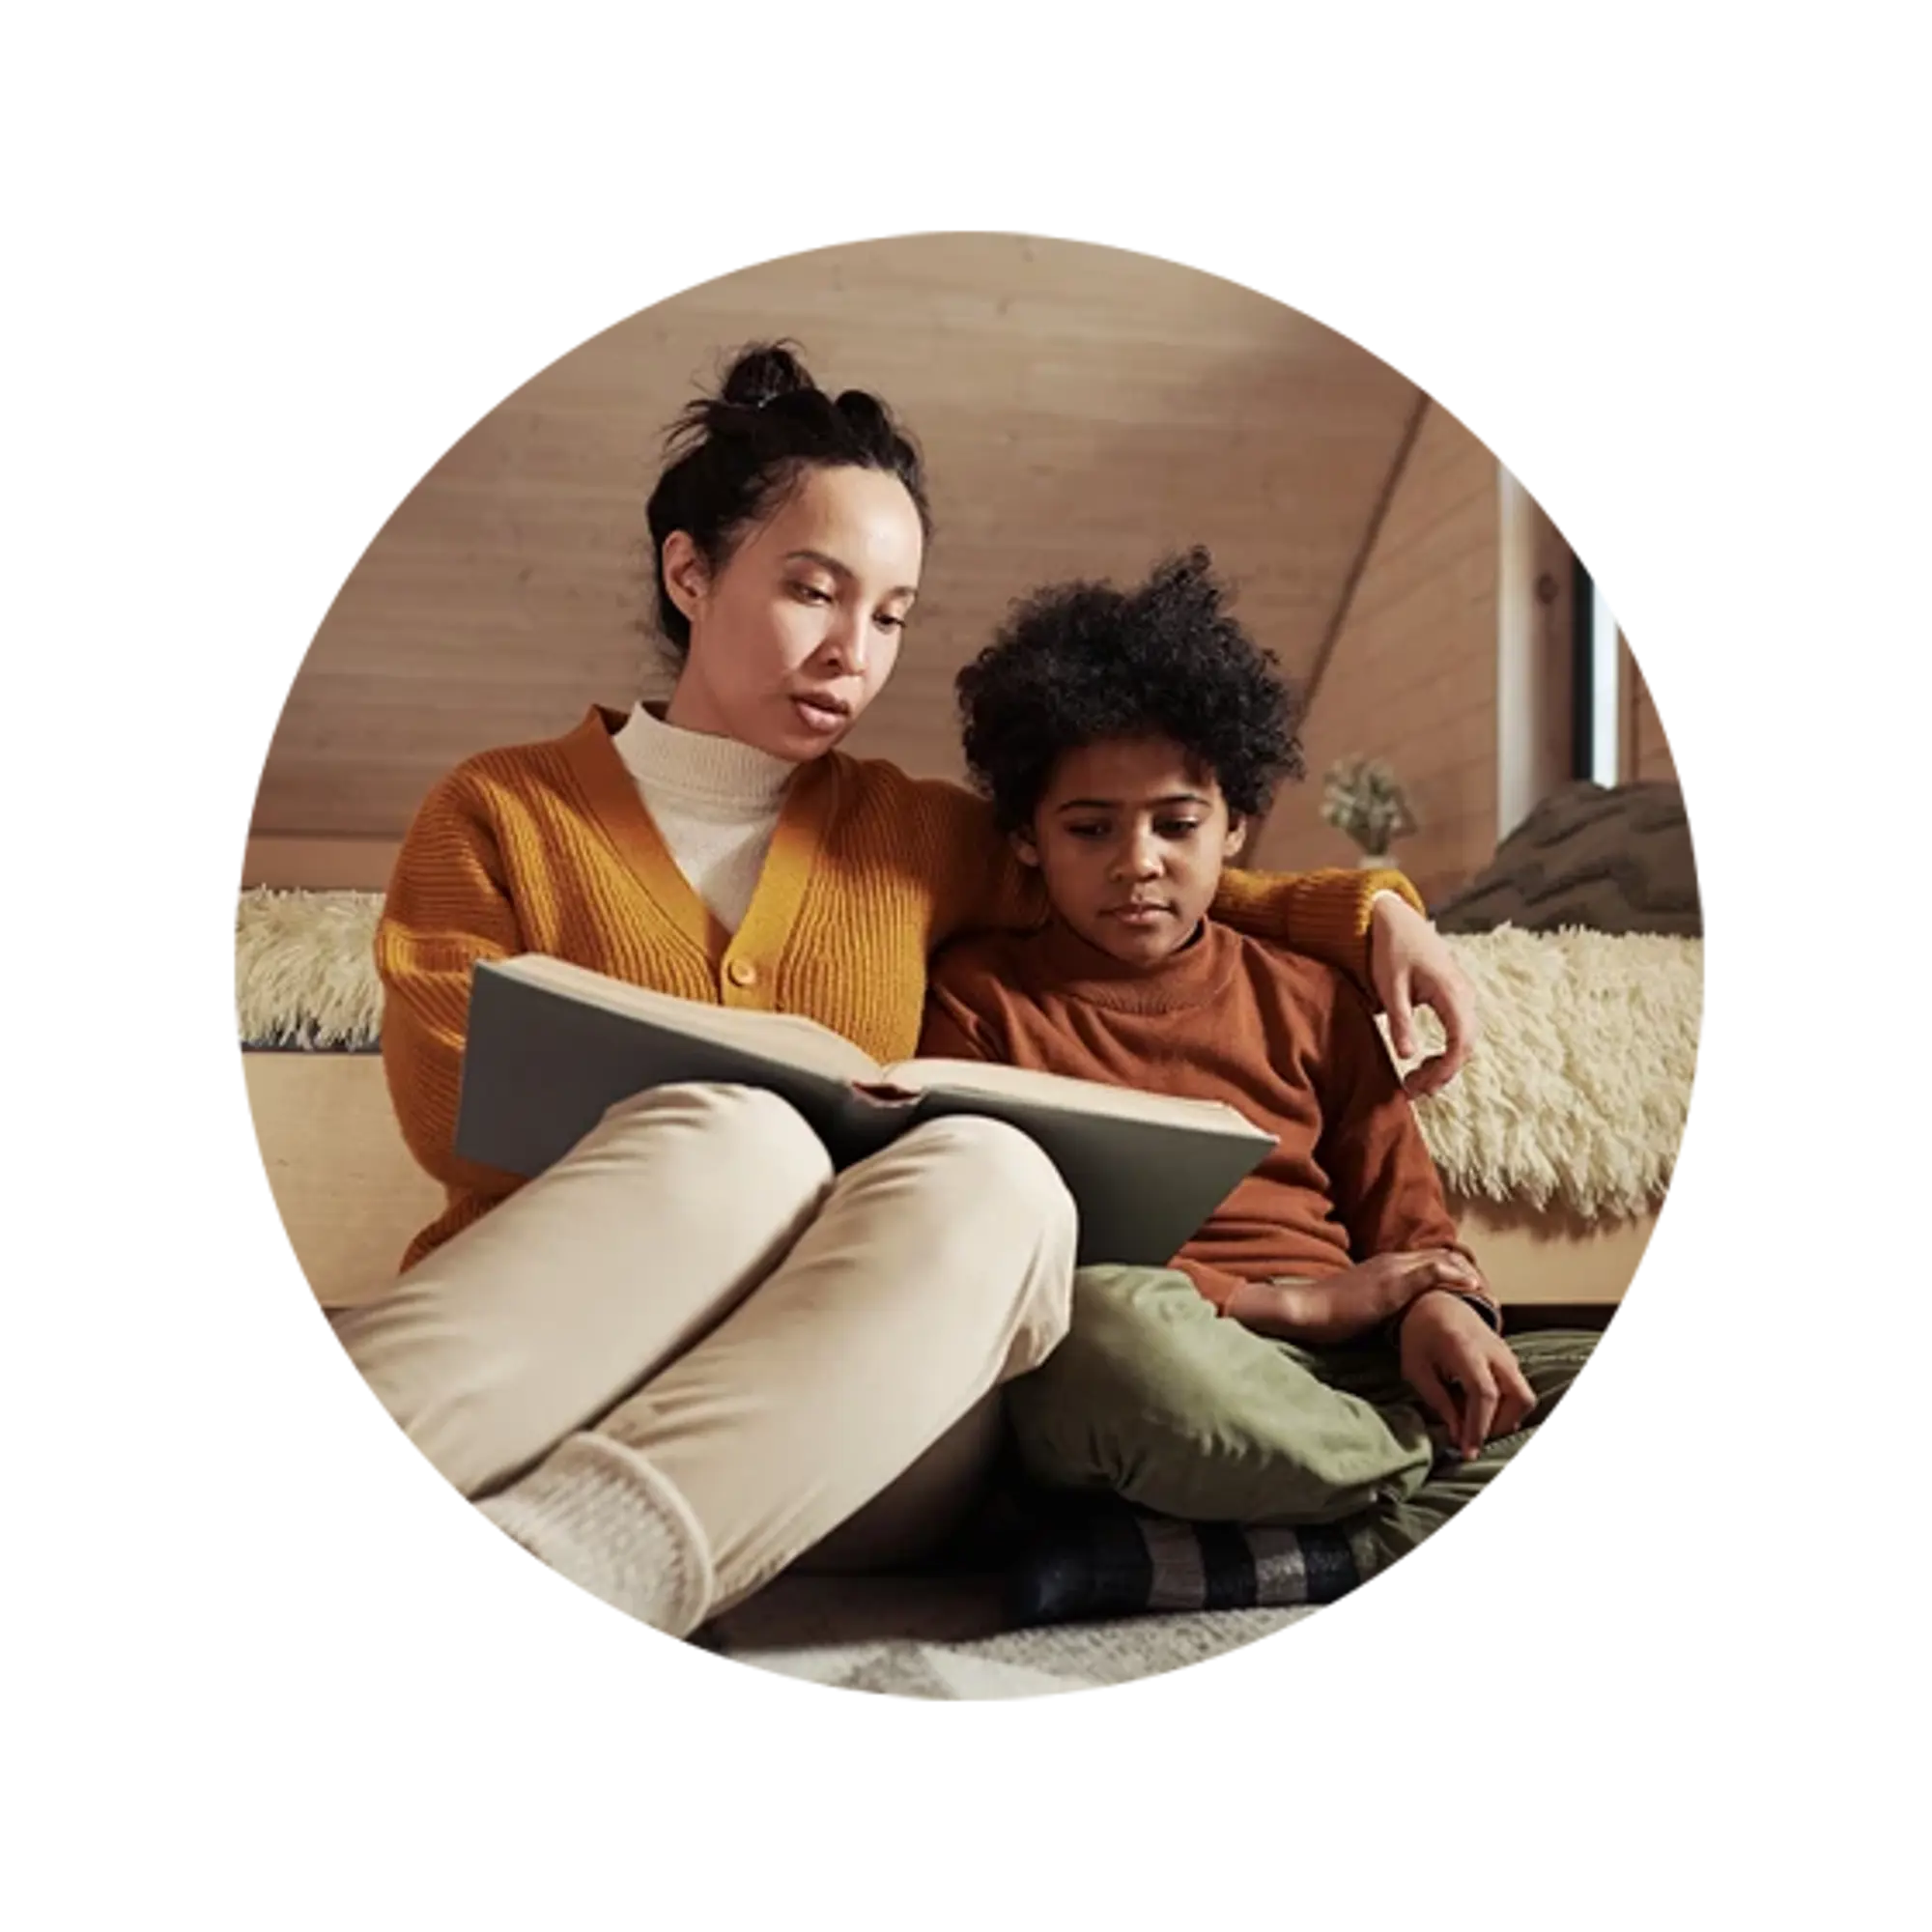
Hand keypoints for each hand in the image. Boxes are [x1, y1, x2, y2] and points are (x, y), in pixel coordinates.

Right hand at [1243, 1251, 1487, 1344]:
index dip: (1452, 1269)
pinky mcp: (1394, 1282)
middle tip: (1486, 1288)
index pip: (1428, 1259)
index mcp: (1385, 1265)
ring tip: (1487, 1290)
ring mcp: (1393, 1268)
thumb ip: (1380, 1304)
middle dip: (1466, 1269)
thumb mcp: (1362, 1304)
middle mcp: (1392, 1260)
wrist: (1308, 1309)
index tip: (1470, 1286)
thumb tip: (1392, 1317)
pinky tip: (1472, 1287)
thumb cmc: (1328, 1313)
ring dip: (1466, 1272)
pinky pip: (1434, 1271)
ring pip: (1442, 1259)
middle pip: (1440, 1255)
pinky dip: (1456, 1276)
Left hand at [1369, 893, 1479, 1099]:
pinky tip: (1423, 1062)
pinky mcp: (1455, 997)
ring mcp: (1463, 995)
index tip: (1420, 1087)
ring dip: (1444, 1065)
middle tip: (1411, 1090)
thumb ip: (1400, 1020)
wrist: (1395, 918)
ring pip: (1464, 1041)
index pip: (1461, 1042)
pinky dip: (1445, 1052)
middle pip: (1466, 1046)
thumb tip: (1407, 1056)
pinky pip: (1458, 1031)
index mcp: (1452, 992)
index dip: (1444, 1070)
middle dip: (1442, 1074)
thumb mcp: (1390, 985)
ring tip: (1414, 1082)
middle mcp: (1465, 995)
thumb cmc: (1390, 949)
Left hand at [1398, 1290, 1534, 1460]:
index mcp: (1466, 1348)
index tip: (1468, 1451)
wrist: (1437, 1301)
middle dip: (1500, 1426)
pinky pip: (1518, 1390)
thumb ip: (1436, 1400)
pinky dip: (1505, 1408)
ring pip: (1524, 1397)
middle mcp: (1495, 1351)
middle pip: (1519, 1398)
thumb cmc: (1421, 1333)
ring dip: (1505, 1419)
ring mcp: (1507, 1354)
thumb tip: (1456, 1433)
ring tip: (1473, 1424)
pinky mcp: (1510, 1360)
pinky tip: (1479, 1412)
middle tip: (1471, 1437)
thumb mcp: (1415, 1367)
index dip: (1478, 1426)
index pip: (1484, 1393)